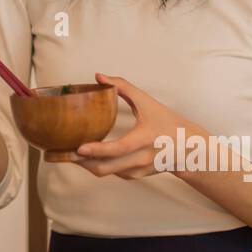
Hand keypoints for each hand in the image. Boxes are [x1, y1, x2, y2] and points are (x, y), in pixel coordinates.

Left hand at [74, 72, 194, 180]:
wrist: (189, 148)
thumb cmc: (166, 121)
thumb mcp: (147, 102)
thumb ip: (123, 86)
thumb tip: (98, 76)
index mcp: (145, 138)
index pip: (119, 148)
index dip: (98, 150)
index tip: (79, 148)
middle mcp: (142, 157)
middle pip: (106, 168)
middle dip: (81, 163)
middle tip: (62, 152)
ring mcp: (139, 170)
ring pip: (106, 173)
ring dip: (86, 165)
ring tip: (67, 154)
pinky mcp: (136, 176)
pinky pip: (112, 174)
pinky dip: (97, 166)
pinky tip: (85, 158)